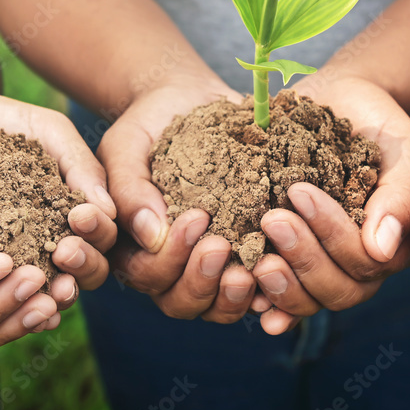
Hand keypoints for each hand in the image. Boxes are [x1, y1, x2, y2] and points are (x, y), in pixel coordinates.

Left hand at [0, 92, 116, 302]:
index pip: (103, 239)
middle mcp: (55, 245)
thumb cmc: (5, 123)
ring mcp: (19, 264)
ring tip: (38, 279)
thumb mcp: (48, 131)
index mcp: (77, 216)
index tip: (81, 216)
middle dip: (82, 264)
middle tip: (63, 249)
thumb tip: (109, 210)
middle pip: (86, 273)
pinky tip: (7, 303)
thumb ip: (80, 164)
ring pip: (48, 294)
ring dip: (51, 292)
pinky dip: (9, 308)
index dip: (98, 233)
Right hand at [98, 73, 271, 324]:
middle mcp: (170, 267)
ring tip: (254, 268)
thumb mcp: (126, 146)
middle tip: (222, 246)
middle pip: (180, 302)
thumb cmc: (148, 125)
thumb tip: (152, 234)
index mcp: (134, 247)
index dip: (170, 256)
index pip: (146, 274)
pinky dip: (271, 290)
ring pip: (217, 307)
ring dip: (234, 296)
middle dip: (202, 281)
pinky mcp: (244, 256)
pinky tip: (283, 269)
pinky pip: (257, 290)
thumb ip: (129, 189)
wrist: (188, 103)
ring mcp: (208, 267)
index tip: (196, 216)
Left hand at [245, 73, 409, 330]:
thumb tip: (381, 249)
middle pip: (341, 289)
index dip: (333, 233)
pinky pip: (285, 299)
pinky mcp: (296, 263)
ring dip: (283, 286)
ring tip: (254, 260)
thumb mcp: (397, 143)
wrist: (335, 100)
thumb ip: (399, 193)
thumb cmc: (371, 117)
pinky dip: (267, 301)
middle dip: (304, 258)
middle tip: (271, 219)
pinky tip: (248, 294)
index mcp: (397, 239)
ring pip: (311, 300)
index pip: (368, 260)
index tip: (299, 191)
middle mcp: (366, 263)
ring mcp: (331, 267)